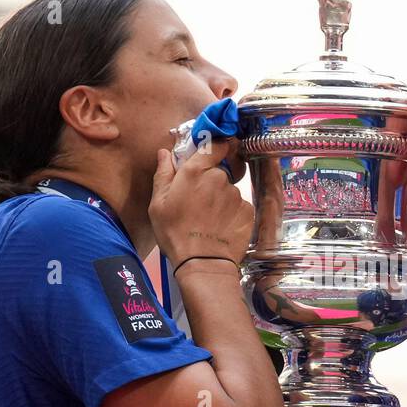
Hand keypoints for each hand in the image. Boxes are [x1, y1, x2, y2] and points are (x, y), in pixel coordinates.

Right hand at [150, 136, 253, 266]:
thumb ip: (164, 174)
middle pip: (219, 171)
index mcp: (195, 171)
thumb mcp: (158, 204)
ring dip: (220, 199)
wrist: (202, 262)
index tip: (211, 154)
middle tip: (198, 202)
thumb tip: (165, 154)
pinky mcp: (247, 210)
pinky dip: (231, 213)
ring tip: (208, 219)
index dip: (215, 147)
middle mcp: (219, 177)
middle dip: (211, 181)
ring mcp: (235, 194)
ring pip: (228, 190)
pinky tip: (220, 226)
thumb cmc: (175, 233)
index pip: (214, 145)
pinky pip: (239, 205)